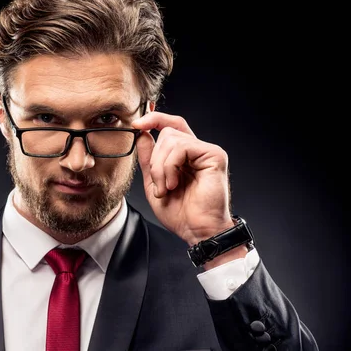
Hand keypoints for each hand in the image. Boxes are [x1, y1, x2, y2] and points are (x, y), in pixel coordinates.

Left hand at [132, 111, 235, 245]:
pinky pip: (182, 147)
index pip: (170, 125)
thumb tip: (142, 133)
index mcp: (185, 155)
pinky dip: (170, 166)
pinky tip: (174, 184)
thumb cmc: (180, 213)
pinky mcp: (214, 155)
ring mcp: (207, 151)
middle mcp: (197, 150)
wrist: (196, 231)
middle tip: (158, 185)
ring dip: (161, 167)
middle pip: (167, 132)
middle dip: (154, 159)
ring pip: (171, 139)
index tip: (136, 124)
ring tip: (167, 188)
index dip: (153, 119)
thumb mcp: (154, 182)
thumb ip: (148, 158)